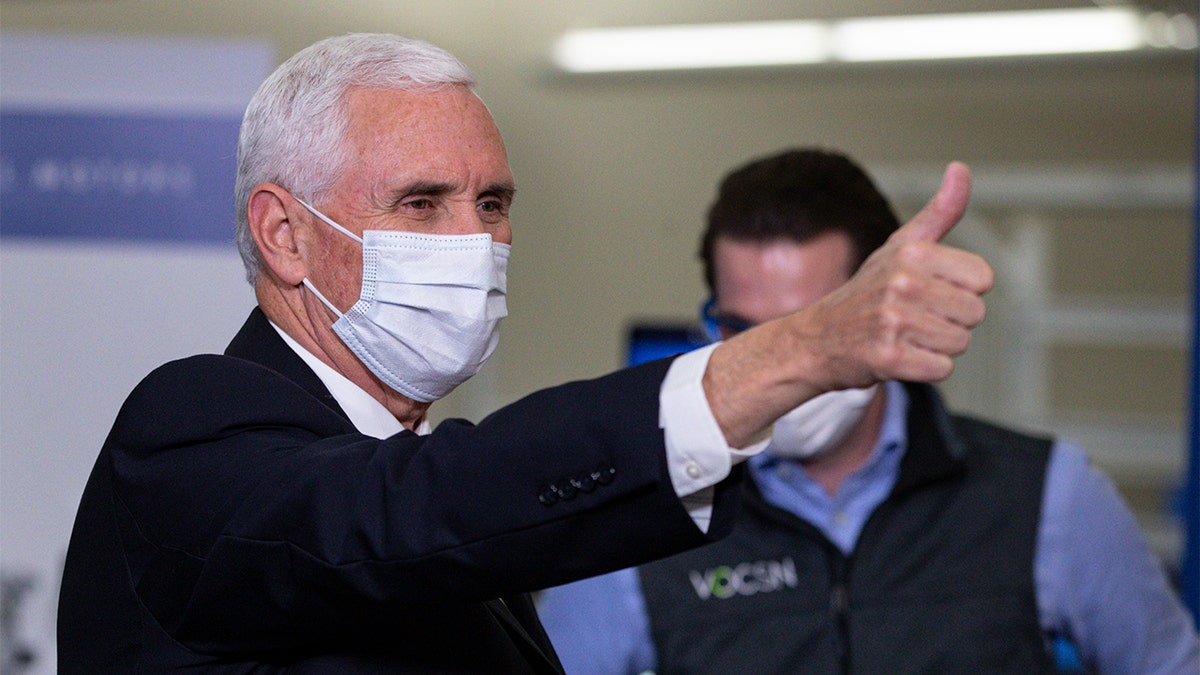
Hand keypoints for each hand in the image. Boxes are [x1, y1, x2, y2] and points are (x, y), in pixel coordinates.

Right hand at [703, 162, 992, 446]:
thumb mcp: (900, 246)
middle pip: (974, 313)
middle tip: (913, 318)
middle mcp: (902, 284)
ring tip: (904, 336)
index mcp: (912, 253)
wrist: (815, 340)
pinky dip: (923, 369)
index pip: (982, 278)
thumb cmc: (865, 293)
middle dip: (949, 321)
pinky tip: (898, 356)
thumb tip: (961, 169)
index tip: (929, 292)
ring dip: (936, 346)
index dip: (960, 290)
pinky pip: (940, 370)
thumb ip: (939, 212)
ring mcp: (893, 322)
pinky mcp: (888, 358)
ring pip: (958, 343)